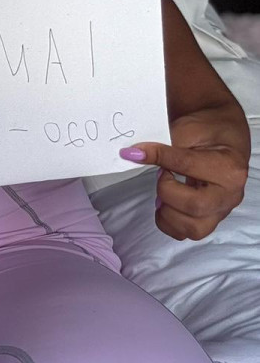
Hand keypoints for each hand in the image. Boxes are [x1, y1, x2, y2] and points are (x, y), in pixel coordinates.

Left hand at [121, 103, 249, 240]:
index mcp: (228, 167)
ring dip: (169, 211)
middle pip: (194, 206)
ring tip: (164, 192)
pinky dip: (171, 222)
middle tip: (162, 173)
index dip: (157, 157)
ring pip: (193, 228)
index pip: (186, 165)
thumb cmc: (207, 130)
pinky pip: (189, 233)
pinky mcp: (212, 218)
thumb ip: (163, 146)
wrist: (222, 135)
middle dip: (167, 191)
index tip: (135, 153)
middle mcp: (230, 194)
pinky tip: (166, 204)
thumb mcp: (186, 131)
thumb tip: (133, 154)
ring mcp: (222, 209)